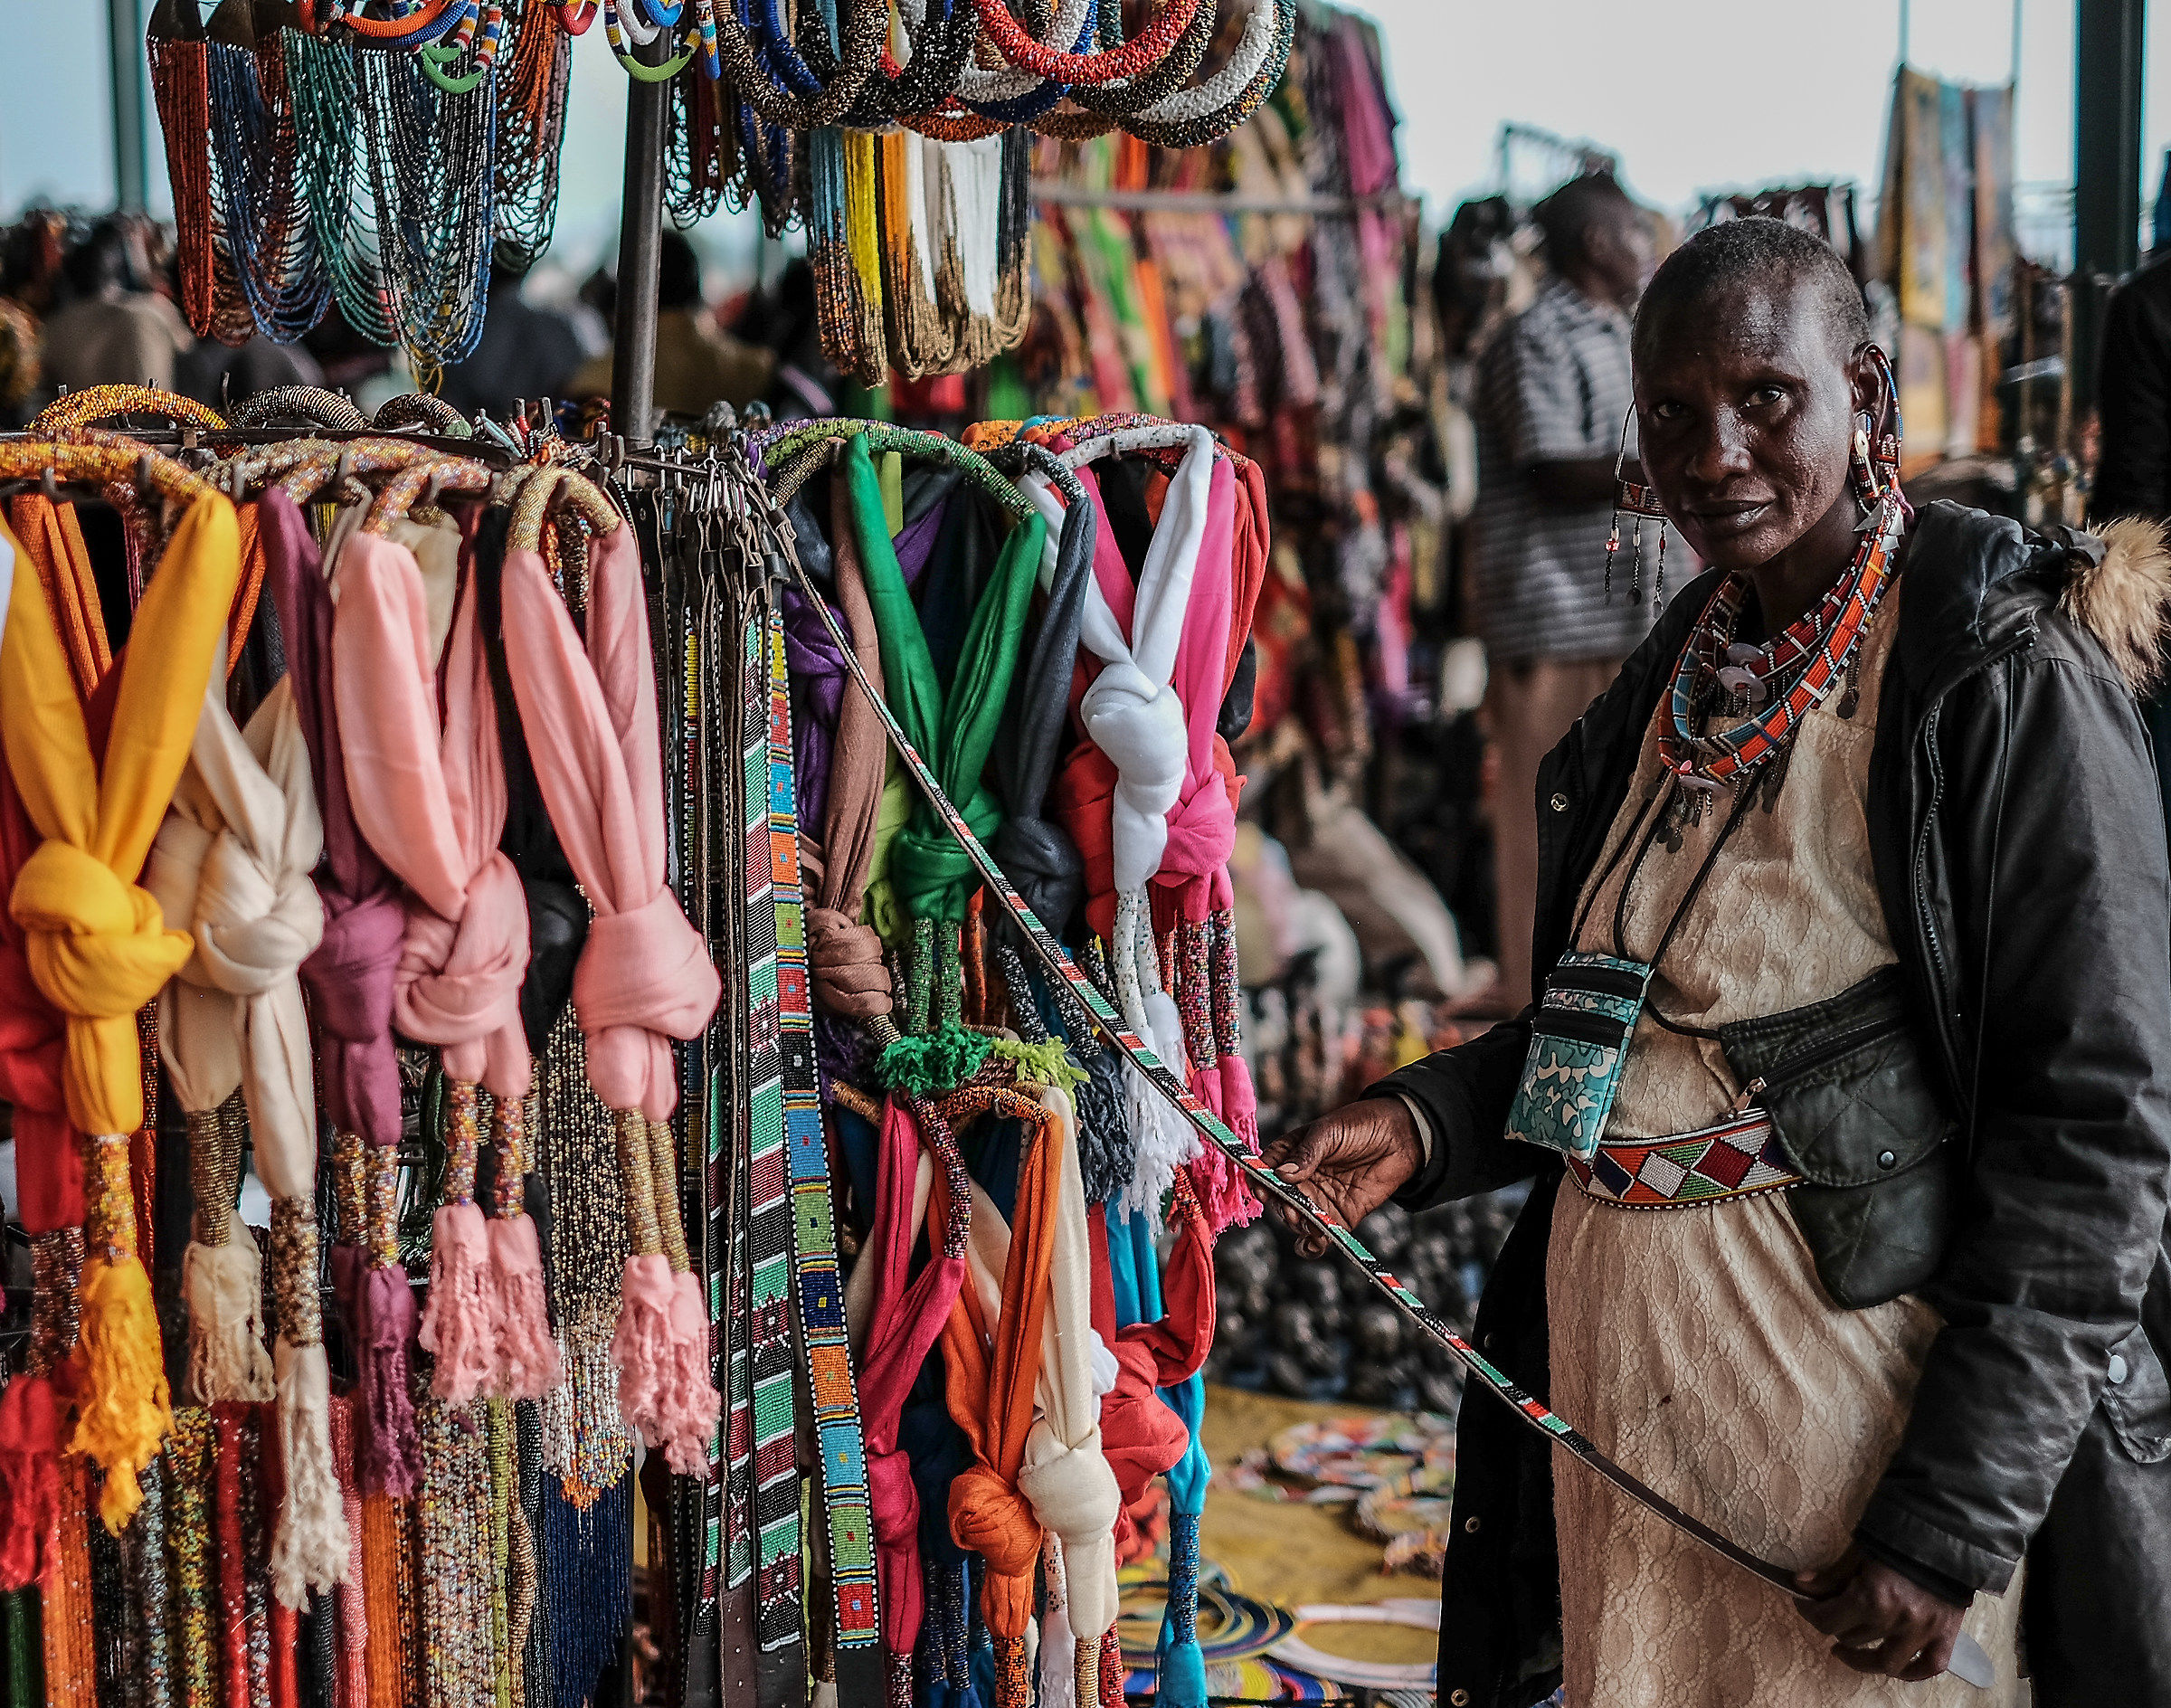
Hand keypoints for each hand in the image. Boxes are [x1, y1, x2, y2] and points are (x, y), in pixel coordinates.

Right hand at [1259, 1099, 1423, 1256]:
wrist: (1400, 1137)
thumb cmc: (1360, 1124)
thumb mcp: (1329, 1132)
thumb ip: (1306, 1154)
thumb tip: (1282, 1175)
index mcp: (1290, 1154)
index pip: (1265, 1170)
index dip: (1259, 1181)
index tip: (1262, 1190)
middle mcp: (1300, 1180)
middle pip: (1280, 1200)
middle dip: (1282, 1206)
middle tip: (1291, 1208)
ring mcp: (1319, 1200)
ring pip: (1298, 1219)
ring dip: (1298, 1224)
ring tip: (1306, 1222)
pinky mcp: (1340, 1216)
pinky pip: (1321, 1235)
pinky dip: (1313, 1245)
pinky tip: (1313, 1244)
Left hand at [1794, 1547, 1967, 1680]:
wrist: (1946, 1533)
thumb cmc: (1898, 1536)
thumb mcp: (1859, 1550)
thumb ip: (1831, 1574)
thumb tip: (1800, 1585)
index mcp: (1872, 1597)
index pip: (1828, 1620)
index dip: (1809, 1612)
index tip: (1805, 1603)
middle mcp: (1896, 1620)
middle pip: (1851, 1639)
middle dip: (1835, 1625)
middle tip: (1831, 1614)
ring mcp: (1923, 1632)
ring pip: (1885, 1663)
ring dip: (1862, 1658)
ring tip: (1848, 1648)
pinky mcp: (1946, 1636)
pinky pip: (1928, 1668)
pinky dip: (1910, 1673)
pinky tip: (1891, 1665)